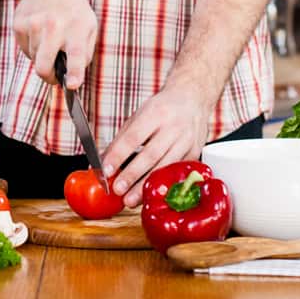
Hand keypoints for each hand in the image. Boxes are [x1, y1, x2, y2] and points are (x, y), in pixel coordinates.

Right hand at [13, 0, 96, 88]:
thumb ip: (84, 54)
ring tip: (50, 39)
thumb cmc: (73, 10)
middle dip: (48, 77)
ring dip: (41, 56)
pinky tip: (39, 32)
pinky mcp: (19, 24)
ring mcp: (34, 24)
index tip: (73, 85)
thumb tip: (72, 78)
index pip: (76, 53)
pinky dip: (32, 47)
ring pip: (34, 59)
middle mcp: (54, 25)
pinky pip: (24, 50)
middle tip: (54, 76)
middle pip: (43, 65)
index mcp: (76, 27)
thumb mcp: (89, 27)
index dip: (74, 72)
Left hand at [102, 81, 211, 207]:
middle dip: (132, 175)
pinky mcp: (195, 153)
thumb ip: (122, 138)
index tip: (106, 170)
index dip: (118, 155)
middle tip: (117, 190)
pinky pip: (177, 173)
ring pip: (165, 168)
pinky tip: (151, 194)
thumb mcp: (139, 115)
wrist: (192, 99)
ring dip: (146, 186)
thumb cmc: (163, 108)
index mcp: (155, 113)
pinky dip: (162, 185)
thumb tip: (104, 161)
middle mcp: (173, 127)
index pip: (133, 137)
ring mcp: (187, 141)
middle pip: (150, 155)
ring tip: (130, 200)